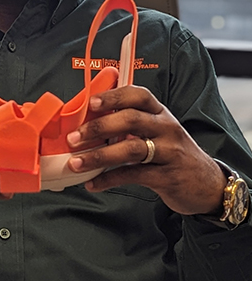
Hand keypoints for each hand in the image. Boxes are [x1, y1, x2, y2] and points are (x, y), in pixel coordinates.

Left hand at [67, 85, 226, 215]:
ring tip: (76, 163)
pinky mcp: (167, 177)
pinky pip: (134, 175)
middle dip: (98, 127)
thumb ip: (131, 123)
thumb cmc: (173, 153)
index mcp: (160, 113)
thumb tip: (90, 121)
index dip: (114, 96)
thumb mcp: (158, 131)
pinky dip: (109, 179)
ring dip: (99, 155)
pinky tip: (93, 183)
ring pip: (131, 148)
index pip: (138, 95)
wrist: (208, 184)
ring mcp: (169, 152)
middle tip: (73, 137)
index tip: (91, 102)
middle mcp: (166, 128)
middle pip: (131, 119)